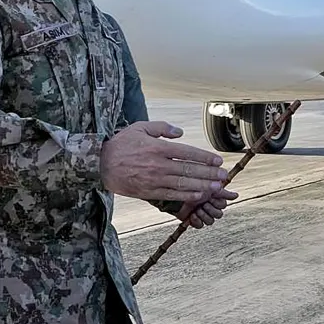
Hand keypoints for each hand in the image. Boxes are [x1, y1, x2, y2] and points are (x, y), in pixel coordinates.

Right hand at [101, 121, 235, 203]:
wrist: (99, 164)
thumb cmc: (121, 144)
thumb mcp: (140, 127)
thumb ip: (161, 127)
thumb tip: (180, 132)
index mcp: (158, 147)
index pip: (187, 152)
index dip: (204, 157)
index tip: (217, 160)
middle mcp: (158, 164)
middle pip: (188, 169)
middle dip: (208, 173)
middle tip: (223, 175)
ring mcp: (153, 179)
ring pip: (182, 183)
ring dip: (201, 186)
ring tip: (216, 187)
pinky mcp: (148, 191)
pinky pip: (171, 195)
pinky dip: (186, 196)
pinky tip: (198, 195)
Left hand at [175, 189, 237, 228]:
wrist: (175, 193)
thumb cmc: (192, 187)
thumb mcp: (209, 187)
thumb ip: (223, 192)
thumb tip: (236, 195)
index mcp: (215, 198)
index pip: (223, 205)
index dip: (217, 202)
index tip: (211, 197)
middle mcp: (210, 207)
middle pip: (218, 214)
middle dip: (211, 209)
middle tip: (203, 204)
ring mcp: (202, 214)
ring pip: (210, 221)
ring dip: (204, 215)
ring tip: (197, 209)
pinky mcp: (193, 220)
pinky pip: (200, 226)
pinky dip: (197, 221)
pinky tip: (193, 215)